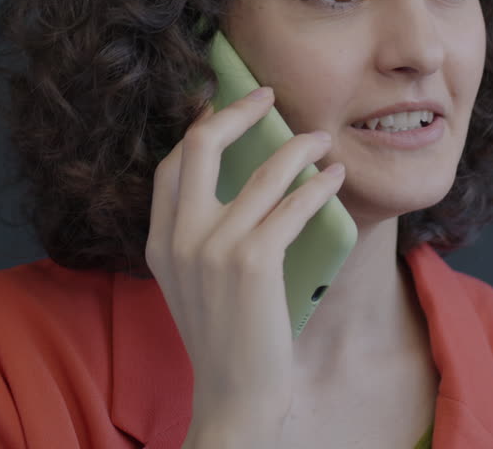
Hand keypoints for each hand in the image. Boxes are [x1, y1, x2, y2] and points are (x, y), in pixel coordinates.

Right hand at [146, 86, 345, 444]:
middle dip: (237, 112)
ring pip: (262, 172)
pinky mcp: (252, 263)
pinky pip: (292, 206)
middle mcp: (179, 239)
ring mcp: (213, 249)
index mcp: (159, 243)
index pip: (171, 165)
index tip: (224, 105)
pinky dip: (318, 187)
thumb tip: (236, 183)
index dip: (200, 128)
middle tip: (266, 96)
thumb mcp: (192, 284)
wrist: (235, 396)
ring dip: (298, 148)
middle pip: (201, 147)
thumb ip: (196, 237)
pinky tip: (333, 179)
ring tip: (321, 141)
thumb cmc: (226, 339)